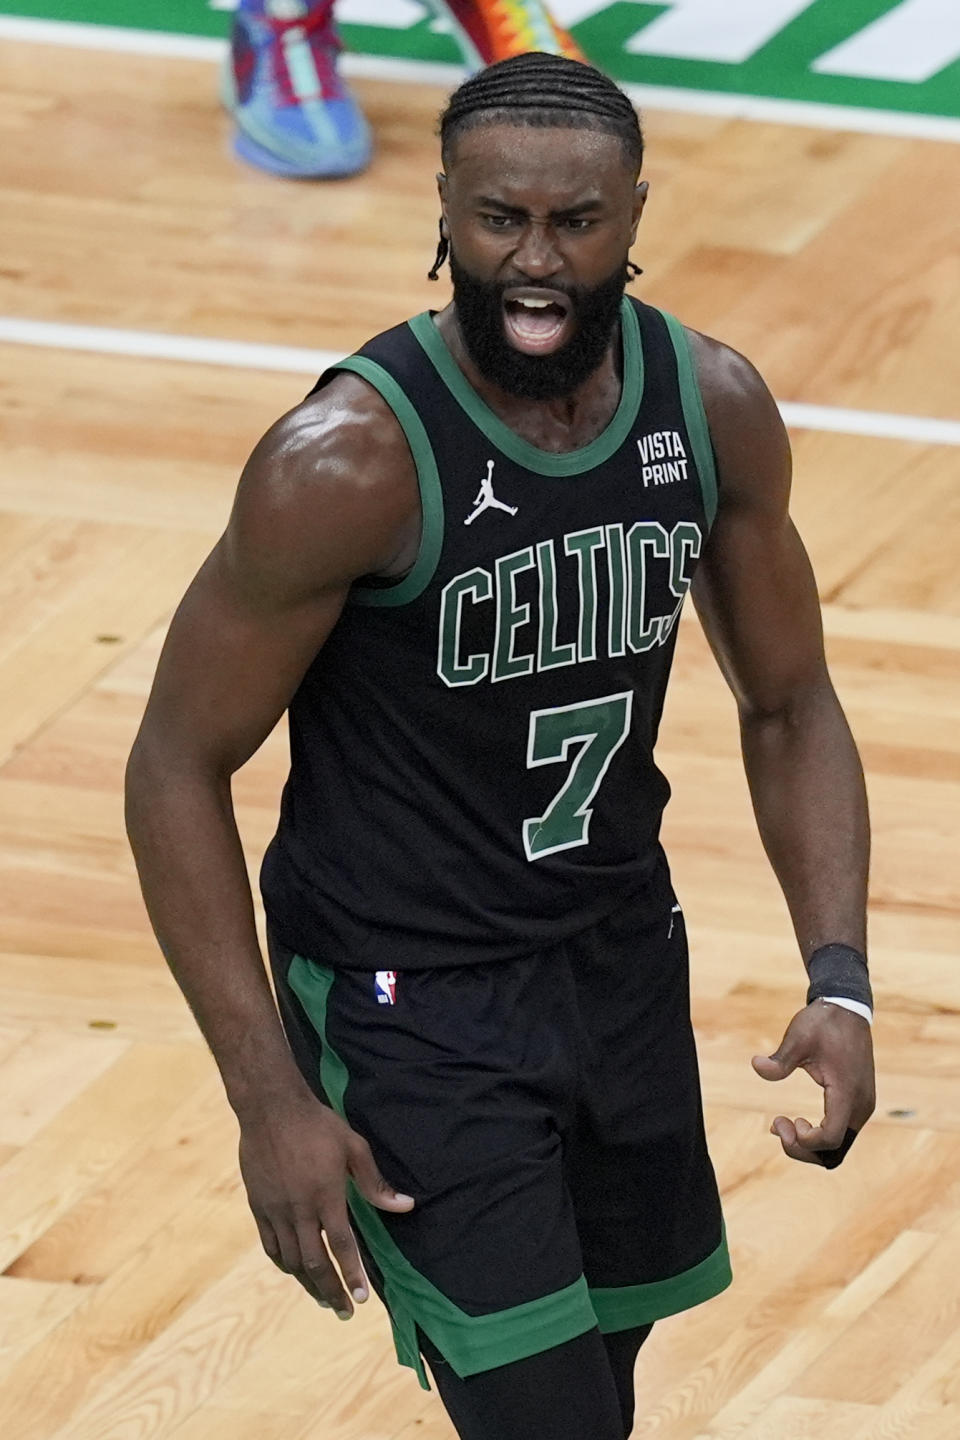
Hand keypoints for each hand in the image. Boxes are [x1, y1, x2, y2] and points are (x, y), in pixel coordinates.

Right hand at [238, 1092, 414, 1316]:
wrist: (270, 1108)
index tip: (361, 1299)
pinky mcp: (259, 1206)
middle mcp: (300, 1209)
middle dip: (331, 1290)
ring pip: (291, 1260)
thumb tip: (405, 1206)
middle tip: (344, 1311)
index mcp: (326, 1195)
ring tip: (323, 1297)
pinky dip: (284, 1264)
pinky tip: (294, 1271)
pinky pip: (271, 1245)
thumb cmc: (317, 1124)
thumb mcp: (353, 1147)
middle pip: (315, 1262)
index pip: (342, 1245)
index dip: (353, 1274)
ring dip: (308, 1283)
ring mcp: (276, 1210)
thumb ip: (375, 1181)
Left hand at [751, 1000, 875, 1165]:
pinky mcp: (857, 1103)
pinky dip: (818, 1136)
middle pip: (835, 1153)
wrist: (847, 1009)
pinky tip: (796, 1121)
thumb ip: (780, 1059)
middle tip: (776, 1125)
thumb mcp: (798, 1037)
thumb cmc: (823, 1023)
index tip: (780, 1120)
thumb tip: (756, 1065)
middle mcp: (860, 1106)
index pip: (830, 1139)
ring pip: (838, 1148)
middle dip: (803, 1149)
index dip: (804, 1142)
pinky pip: (840, 1133)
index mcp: (847, 1093)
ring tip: (781, 1124)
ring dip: (809, 1145)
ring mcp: (862, 1106)